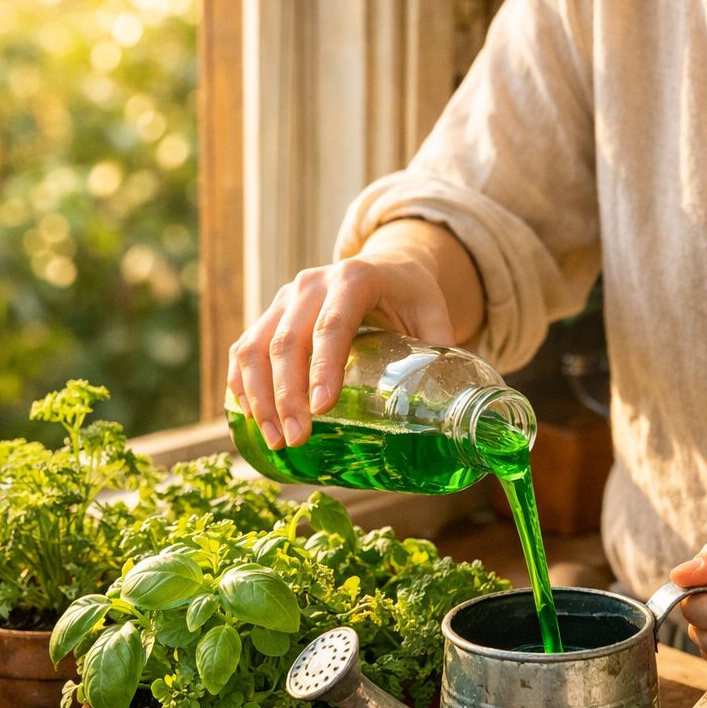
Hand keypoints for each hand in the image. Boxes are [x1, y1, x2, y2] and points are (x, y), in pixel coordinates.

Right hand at [226, 218, 482, 449]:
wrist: (385, 266)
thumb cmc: (413, 298)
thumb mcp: (434, 316)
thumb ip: (443, 355)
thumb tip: (465, 413)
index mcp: (355, 278)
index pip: (332, 325)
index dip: (323, 368)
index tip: (322, 410)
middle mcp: (312, 283)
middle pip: (288, 341)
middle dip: (287, 396)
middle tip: (297, 440)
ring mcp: (285, 298)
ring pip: (256, 346)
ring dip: (259, 397)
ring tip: (275, 440)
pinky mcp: (270, 314)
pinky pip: (244, 349)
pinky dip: (241, 384)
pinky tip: (249, 418)